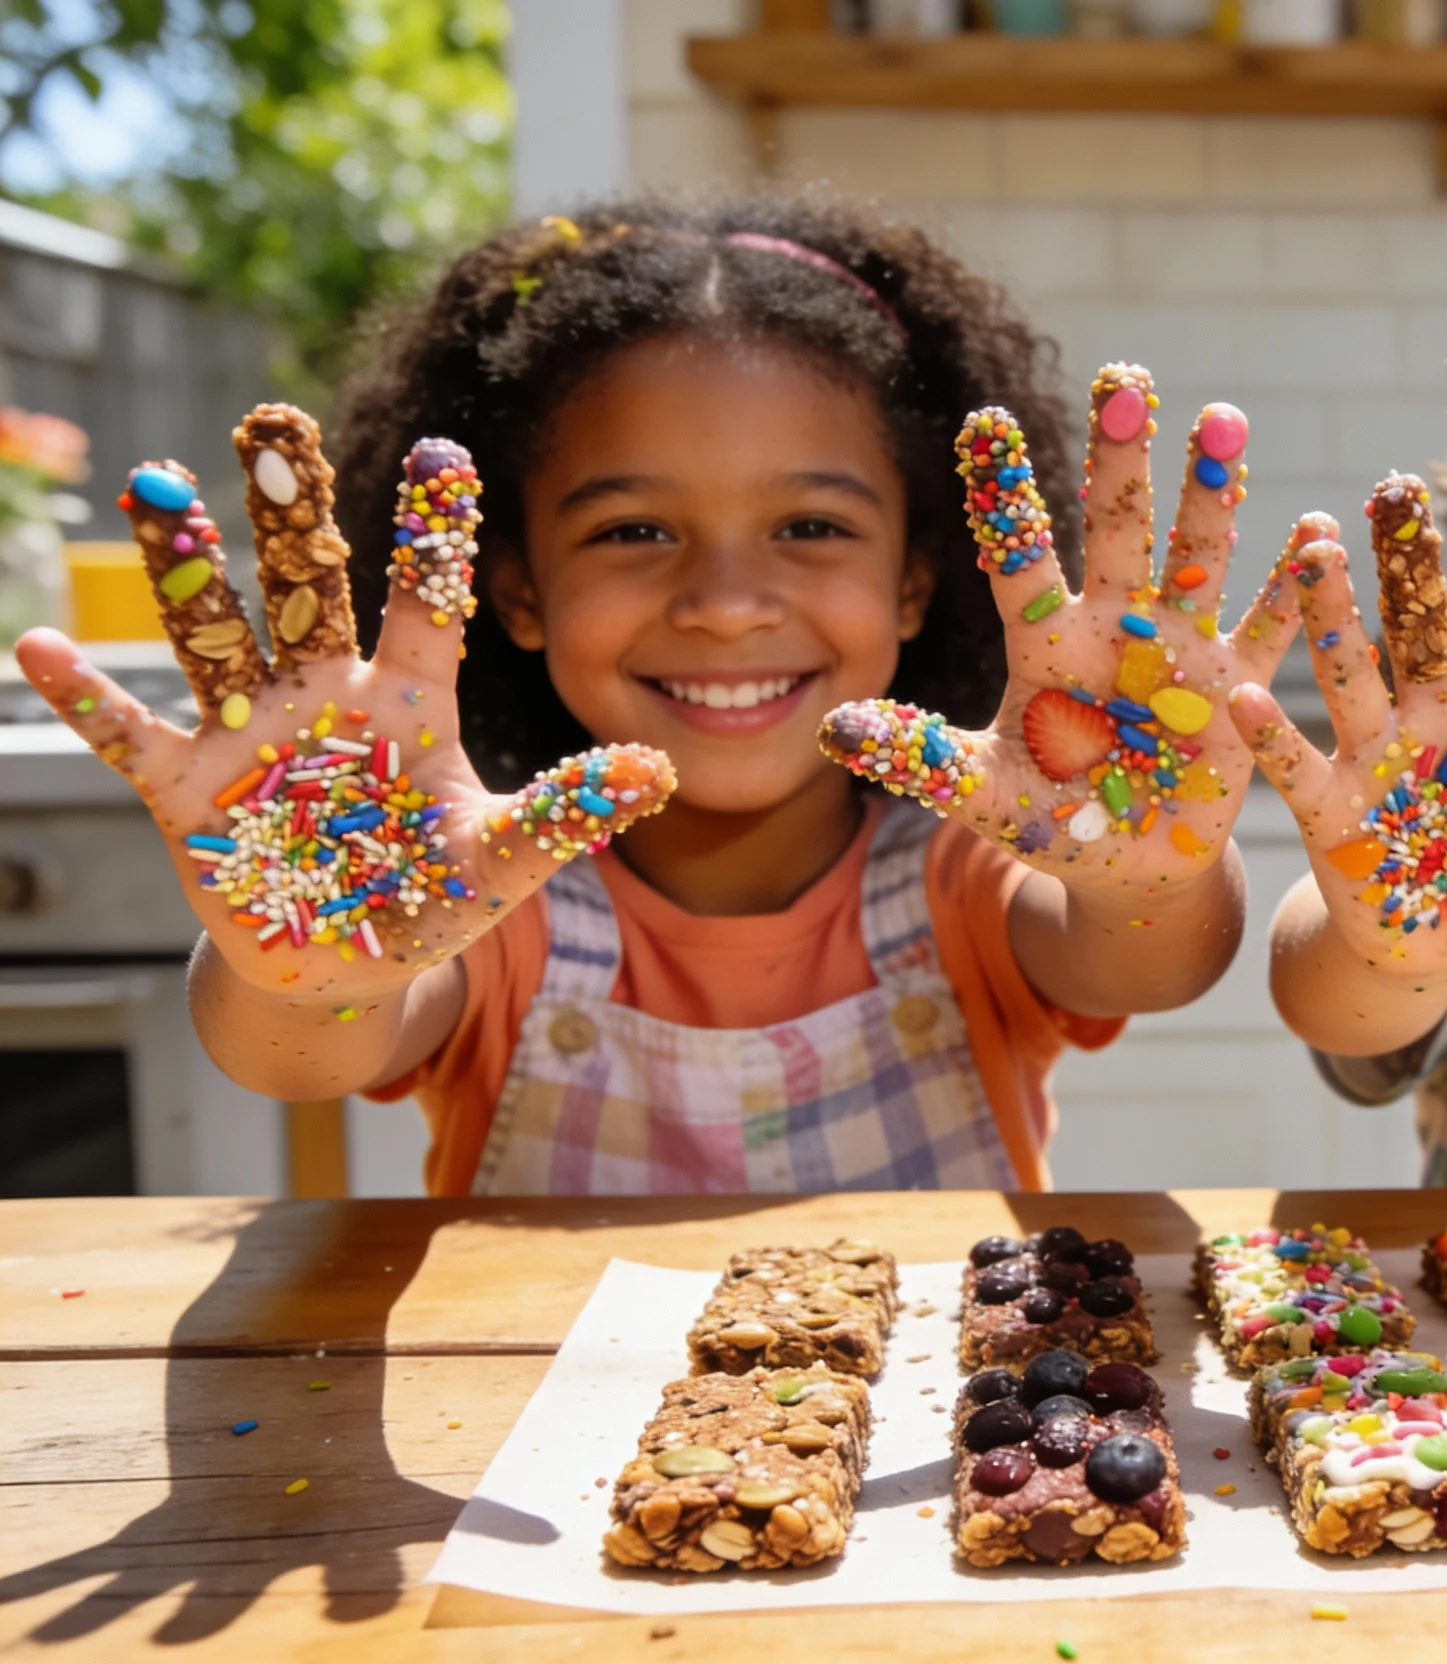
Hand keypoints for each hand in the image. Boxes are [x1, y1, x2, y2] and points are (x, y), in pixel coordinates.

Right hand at [12, 406, 672, 1012]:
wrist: (346, 961)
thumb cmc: (429, 894)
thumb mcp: (503, 857)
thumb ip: (570, 810)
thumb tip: (662, 768)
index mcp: (407, 701)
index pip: (426, 604)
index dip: (434, 536)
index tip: (444, 449)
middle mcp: (323, 696)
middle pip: (306, 587)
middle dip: (288, 510)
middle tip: (273, 420)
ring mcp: (249, 735)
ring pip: (214, 635)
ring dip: (184, 570)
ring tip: (153, 486)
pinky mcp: (185, 790)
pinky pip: (128, 734)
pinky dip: (85, 697)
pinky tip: (33, 646)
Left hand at [817, 363, 1298, 894]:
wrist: (1130, 864)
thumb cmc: (1051, 819)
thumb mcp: (983, 794)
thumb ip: (921, 760)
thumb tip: (834, 727)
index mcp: (1046, 641)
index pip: (1018, 555)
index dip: (1004, 494)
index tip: (983, 419)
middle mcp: (1115, 625)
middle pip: (1117, 527)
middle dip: (1123, 456)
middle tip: (1125, 375)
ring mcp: (1181, 649)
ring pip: (1198, 555)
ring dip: (1212, 494)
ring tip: (1222, 421)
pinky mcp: (1237, 687)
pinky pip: (1270, 630)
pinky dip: (1295, 590)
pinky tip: (1317, 535)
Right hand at [1230, 477, 1446, 983]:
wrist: (1436, 949)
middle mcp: (1433, 719)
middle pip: (1418, 627)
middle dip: (1403, 563)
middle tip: (1392, 488)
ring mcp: (1375, 758)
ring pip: (1350, 673)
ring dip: (1331, 617)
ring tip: (1314, 548)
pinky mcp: (1328, 809)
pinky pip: (1297, 763)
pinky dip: (1270, 733)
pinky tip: (1240, 693)